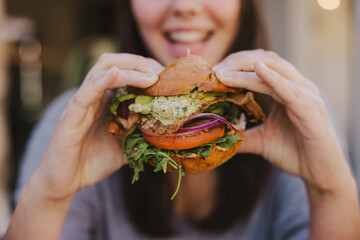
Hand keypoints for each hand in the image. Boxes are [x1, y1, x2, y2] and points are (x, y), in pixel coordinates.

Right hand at [32, 53, 163, 200]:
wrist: (66, 183)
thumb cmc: (94, 162)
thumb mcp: (126, 146)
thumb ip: (142, 134)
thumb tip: (167, 131)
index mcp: (106, 100)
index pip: (126, 72)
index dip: (147, 69)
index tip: (170, 77)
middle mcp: (94, 96)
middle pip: (114, 63)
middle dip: (140, 63)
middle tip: (163, 74)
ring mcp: (82, 104)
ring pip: (101, 71)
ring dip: (129, 69)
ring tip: (151, 77)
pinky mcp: (70, 118)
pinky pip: (85, 94)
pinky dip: (101, 81)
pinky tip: (115, 74)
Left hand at [213, 49, 352, 191]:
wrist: (320, 175)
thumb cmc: (295, 153)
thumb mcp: (262, 141)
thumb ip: (242, 134)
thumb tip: (218, 134)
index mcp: (287, 89)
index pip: (259, 66)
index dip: (235, 64)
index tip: (212, 72)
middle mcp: (298, 87)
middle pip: (266, 60)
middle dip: (237, 62)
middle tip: (213, 70)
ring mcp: (306, 96)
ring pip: (274, 70)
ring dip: (245, 69)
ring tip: (221, 72)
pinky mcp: (311, 110)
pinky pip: (290, 90)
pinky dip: (273, 78)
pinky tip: (257, 70)